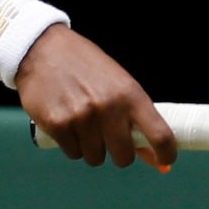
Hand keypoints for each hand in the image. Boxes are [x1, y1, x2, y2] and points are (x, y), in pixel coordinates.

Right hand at [15, 27, 175, 169]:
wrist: (42, 49)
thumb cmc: (85, 66)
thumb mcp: (117, 82)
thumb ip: (135, 118)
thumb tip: (155, 159)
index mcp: (130, 94)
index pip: (160, 135)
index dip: (166, 154)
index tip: (164, 160)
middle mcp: (108, 107)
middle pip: (124, 157)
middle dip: (118, 153)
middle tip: (109, 138)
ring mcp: (82, 118)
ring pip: (95, 158)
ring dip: (91, 148)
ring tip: (82, 124)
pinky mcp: (58, 125)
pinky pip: (73, 153)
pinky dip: (71, 144)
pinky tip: (66, 122)